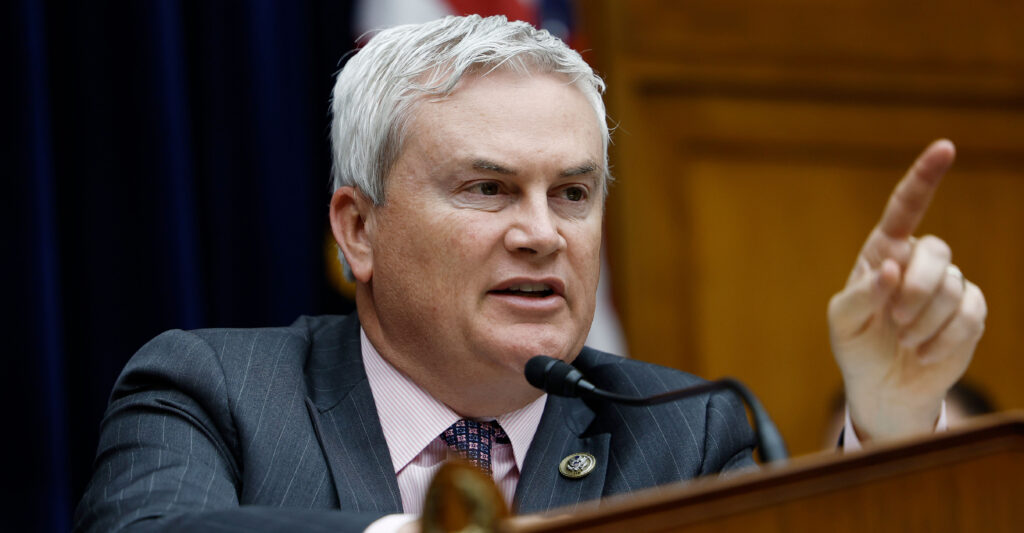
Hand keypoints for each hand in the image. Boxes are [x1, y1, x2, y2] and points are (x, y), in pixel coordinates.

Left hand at [828, 140, 986, 440]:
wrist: (883, 386)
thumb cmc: (857, 345)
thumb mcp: (843, 321)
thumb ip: (860, 294)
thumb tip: (889, 270)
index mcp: (884, 251)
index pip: (906, 207)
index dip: (925, 177)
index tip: (945, 147)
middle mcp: (918, 261)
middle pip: (936, 252)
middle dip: (916, 289)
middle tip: (893, 319)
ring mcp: (949, 286)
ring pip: (953, 287)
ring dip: (924, 321)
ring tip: (904, 341)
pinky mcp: (970, 313)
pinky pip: (969, 315)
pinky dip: (944, 338)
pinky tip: (923, 352)